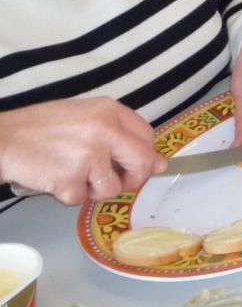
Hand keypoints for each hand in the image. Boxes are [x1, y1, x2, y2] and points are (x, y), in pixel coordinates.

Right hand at [0, 97, 163, 204]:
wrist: (3, 139)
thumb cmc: (41, 128)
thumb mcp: (85, 117)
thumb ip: (121, 135)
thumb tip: (157, 163)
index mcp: (110, 110)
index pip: (147, 136)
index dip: (145, 155)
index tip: (138, 165)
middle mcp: (104, 130)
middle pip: (141, 163)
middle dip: (132, 179)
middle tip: (115, 181)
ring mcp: (88, 155)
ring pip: (111, 188)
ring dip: (92, 189)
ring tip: (71, 174)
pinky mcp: (70, 179)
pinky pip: (81, 199)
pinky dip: (68, 195)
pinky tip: (55, 179)